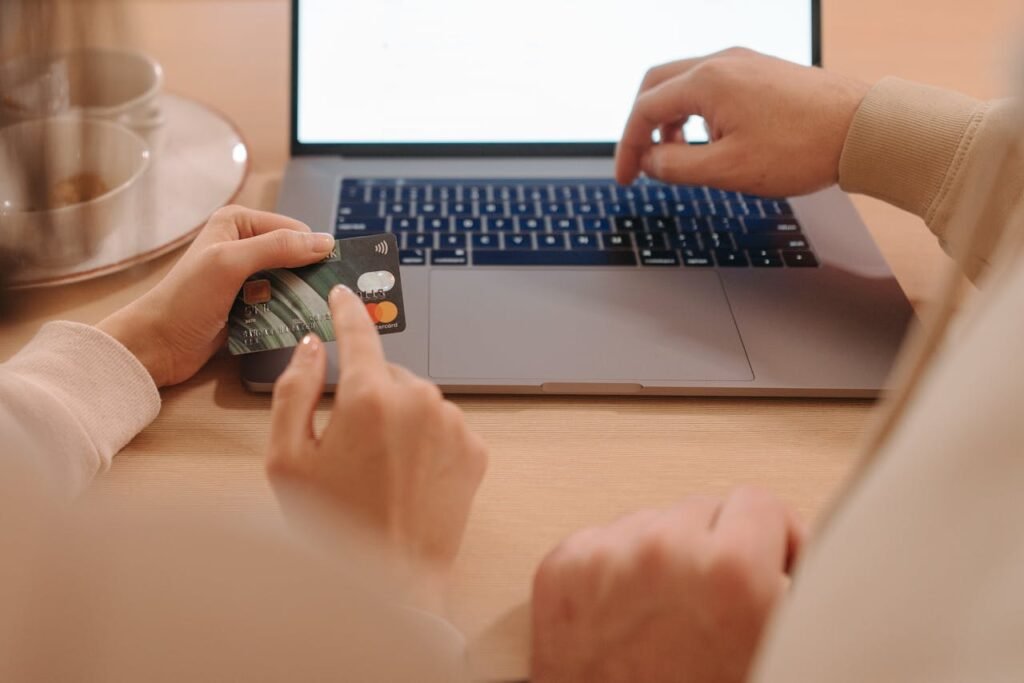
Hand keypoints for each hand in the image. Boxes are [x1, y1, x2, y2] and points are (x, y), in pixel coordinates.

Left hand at [98, 206, 334, 387]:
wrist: (157, 345)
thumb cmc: (185, 300)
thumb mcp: (230, 263)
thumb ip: (277, 247)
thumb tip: (325, 242)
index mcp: (238, 222)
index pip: (295, 230)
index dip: (313, 251)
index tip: (333, 275)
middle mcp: (244, 244)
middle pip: (297, 256)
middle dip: (311, 276)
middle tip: (329, 297)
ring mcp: (246, 276)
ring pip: (292, 282)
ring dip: (302, 298)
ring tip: (314, 312)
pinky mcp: (248, 303)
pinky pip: (282, 303)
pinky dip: (291, 313)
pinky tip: (296, 323)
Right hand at [266, 285, 487, 611]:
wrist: (391, 581)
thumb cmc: (332, 525)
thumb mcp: (287, 458)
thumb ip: (296, 389)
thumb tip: (313, 346)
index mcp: (369, 396)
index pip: (359, 335)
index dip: (347, 312)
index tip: (344, 295)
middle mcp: (419, 399)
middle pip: (386, 375)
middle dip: (367, 396)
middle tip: (347, 447)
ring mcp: (453, 424)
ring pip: (416, 401)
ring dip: (398, 419)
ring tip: (379, 471)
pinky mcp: (475, 450)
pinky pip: (443, 426)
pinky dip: (426, 441)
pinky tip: (408, 478)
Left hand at [531, 488, 804, 682]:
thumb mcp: (768, 650)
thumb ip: (787, 594)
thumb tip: (801, 562)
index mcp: (731, 572)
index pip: (759, 503)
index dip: (771, 537)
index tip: (768, 555)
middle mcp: (665, 552)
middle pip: (701, 509)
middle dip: (713, 549)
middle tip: (714, 602)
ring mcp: (606, 557)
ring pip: (650, 523)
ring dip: (662, 557)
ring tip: (666, 616)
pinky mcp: (562, 568)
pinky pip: (602, 542)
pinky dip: (613, 570)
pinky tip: (626, 616)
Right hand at [615, 48, 869, 195]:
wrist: (864, 130)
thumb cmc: (801, 149)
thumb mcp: (727, 170)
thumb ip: (676, 166)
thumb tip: (649, 161)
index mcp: (707, 81)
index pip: (645, 110)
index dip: (628, 147)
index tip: (627, 178)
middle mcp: (722, 61)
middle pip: (657, 86)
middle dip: (642, 126)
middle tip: (641, 161)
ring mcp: (745, 62)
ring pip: (685, 83)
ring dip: (670, 119)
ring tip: (679, 156)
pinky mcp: (763, 71)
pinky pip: (713, 85)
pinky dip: (697, 111)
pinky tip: (713, 140)